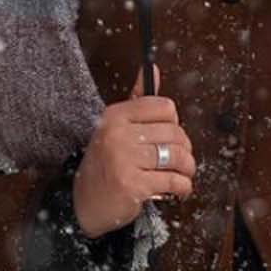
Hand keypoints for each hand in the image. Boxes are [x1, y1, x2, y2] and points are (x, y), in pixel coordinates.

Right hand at [72, 69, 194, 237]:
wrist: (84, 203)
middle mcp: (117, 134)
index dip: (174, 123)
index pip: (165, 107)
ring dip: (186, 169)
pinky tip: (177, 190)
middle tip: (179, 160)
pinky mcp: (132, 184)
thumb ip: (137, 99)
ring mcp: (124, 159)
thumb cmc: (105, 163)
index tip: (169, 136)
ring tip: (182, 175)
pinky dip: (182, 187)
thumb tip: (151, 66)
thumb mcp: (115, 127)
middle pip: (175, 132)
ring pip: (177, 156)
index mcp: (115, 115)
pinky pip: (173, 180)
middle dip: (184, 149)